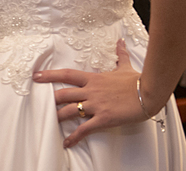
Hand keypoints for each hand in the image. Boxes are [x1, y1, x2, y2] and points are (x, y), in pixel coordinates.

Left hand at [33, 40, 160, 147]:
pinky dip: (75, 136)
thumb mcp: (125, 66)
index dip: (50, 75)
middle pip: (64, 94)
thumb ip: (120, 55)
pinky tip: (67, 142)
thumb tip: (120, 42)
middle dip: (50, 99)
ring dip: (58, 117)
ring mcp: (96, 105)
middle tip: (38, 102)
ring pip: (70, 111)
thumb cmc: (137, 81)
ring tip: (49, 122)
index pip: (67, 75)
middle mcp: (91, 91)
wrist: (149, 93)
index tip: (36, 76)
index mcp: (93, 79)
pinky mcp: (103, 118)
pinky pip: (85, 129)